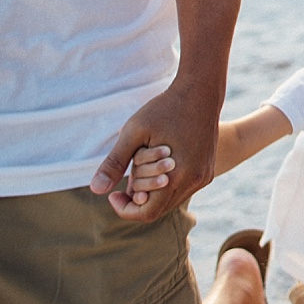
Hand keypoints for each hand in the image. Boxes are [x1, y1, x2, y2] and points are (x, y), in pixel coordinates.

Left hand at [90, 79, 220, 221]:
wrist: (202, 90)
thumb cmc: (166, 109)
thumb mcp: (134, 132)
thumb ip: (115, 163)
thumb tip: (95, 190)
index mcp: (178, 176)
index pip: (147, 213)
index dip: (125, 208)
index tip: (113, 193)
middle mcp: (195, 180)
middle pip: (159, 208)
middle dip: (138, 199)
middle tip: (126, 177)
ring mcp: (205, 175)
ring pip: (171, 199)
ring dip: (152, 191)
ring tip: (141, 167)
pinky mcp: (208, 169)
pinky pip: (183, 188)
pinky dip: (167, 184)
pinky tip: (158, 165)